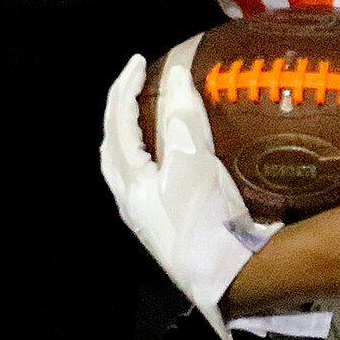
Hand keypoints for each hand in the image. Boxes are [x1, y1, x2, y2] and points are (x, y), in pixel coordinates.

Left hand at [99, 50, 278, 339]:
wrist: (228, 278)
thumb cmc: (205, 220)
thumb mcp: (193, 163)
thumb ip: (181, 118)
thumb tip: (175, 75)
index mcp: (129, 184)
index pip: (116, 124)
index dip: (125, 88)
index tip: (139, 61)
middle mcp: (131, 202)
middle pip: (111, 149)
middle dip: (118, 113)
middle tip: (134, 85)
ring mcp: (148, 218)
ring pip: (125, 169)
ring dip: (129, 138)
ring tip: (142, 118)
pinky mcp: (168, 228)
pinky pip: (147, 182)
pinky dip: (150, 158)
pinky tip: (168, 158)